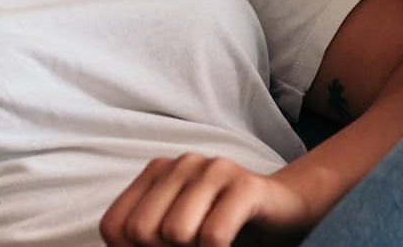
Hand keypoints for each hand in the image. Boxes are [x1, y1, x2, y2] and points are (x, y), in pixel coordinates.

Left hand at [100, 154, 314, 246]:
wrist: (287, 211)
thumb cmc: (225, 228)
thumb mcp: (178, 234)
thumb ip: (149, 239)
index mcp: (157, 173)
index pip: (115, 227)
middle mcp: (181, 164)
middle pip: (142, 231)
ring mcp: (213, 170)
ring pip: (175, 233)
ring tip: (213, 246)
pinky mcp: (244, 185)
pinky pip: (213, 236)